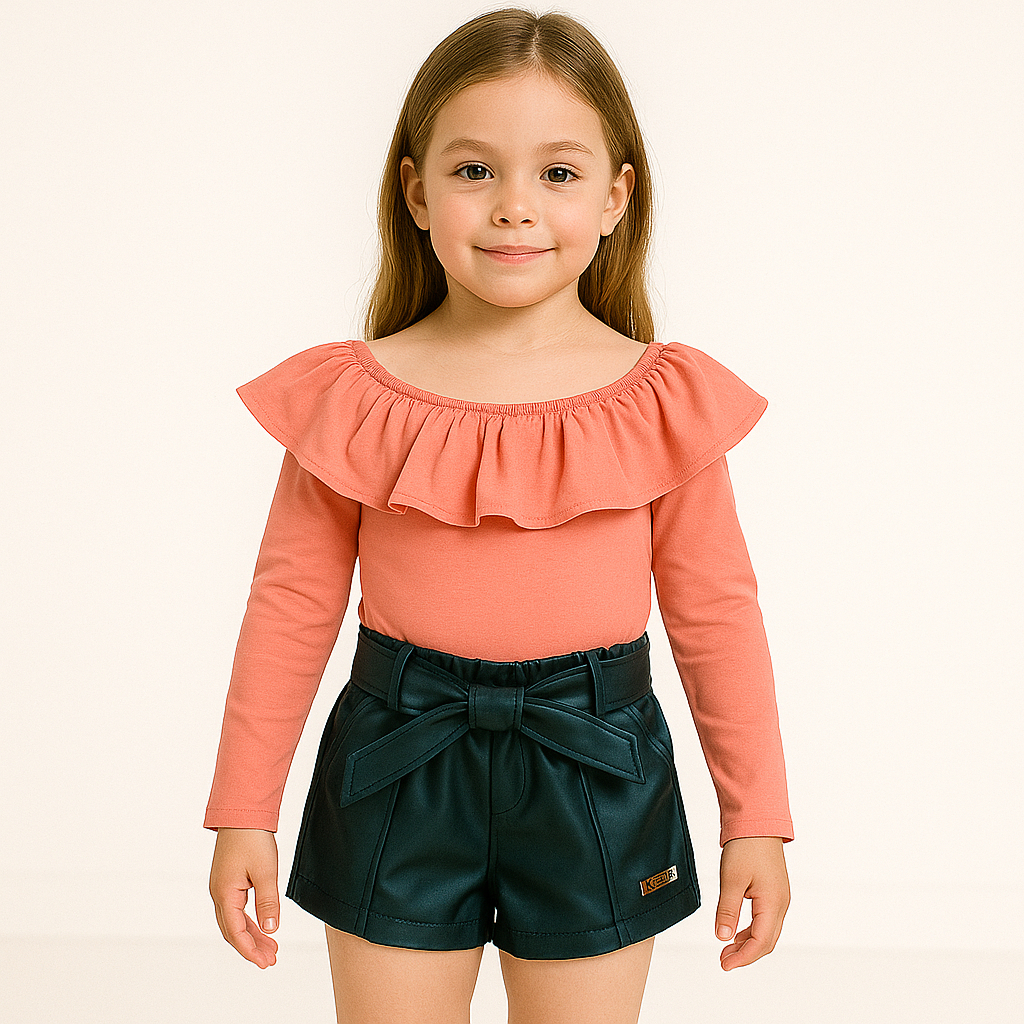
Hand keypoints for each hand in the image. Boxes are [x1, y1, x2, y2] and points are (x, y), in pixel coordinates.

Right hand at [209, 827, 280, 968]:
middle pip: (233, 930)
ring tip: (270, 947)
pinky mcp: (227, 881)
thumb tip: (271, 930)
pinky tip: (261, 926)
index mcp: (225, 894)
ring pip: (234, 921)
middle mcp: (219, 894)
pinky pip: (236, 909)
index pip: (236, 932)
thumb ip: (268, 903)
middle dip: (251, 947)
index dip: (250, 950)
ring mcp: (221, 887)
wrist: (242, 813)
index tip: (265, 962)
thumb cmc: (253, 839)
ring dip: (251, 935)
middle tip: (271, 960)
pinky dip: (248, 921)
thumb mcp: (266, 872)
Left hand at [714, 836, 789, 970]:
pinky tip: (736, 930)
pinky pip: (765, 919)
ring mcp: (779, 897)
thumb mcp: (732, 879)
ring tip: (727, 947)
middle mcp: (781, 903)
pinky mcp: (774, 891)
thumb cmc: (746, 846)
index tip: (724, 964)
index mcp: (773, 903)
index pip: (760, 942)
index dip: (742, 957)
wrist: (757, 821)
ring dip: (748, 943)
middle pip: (766, 941)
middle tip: (723, 960)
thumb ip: (728, 910)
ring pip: (766, 931)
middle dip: (746, 954)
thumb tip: (723, 937)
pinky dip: (751, 930)